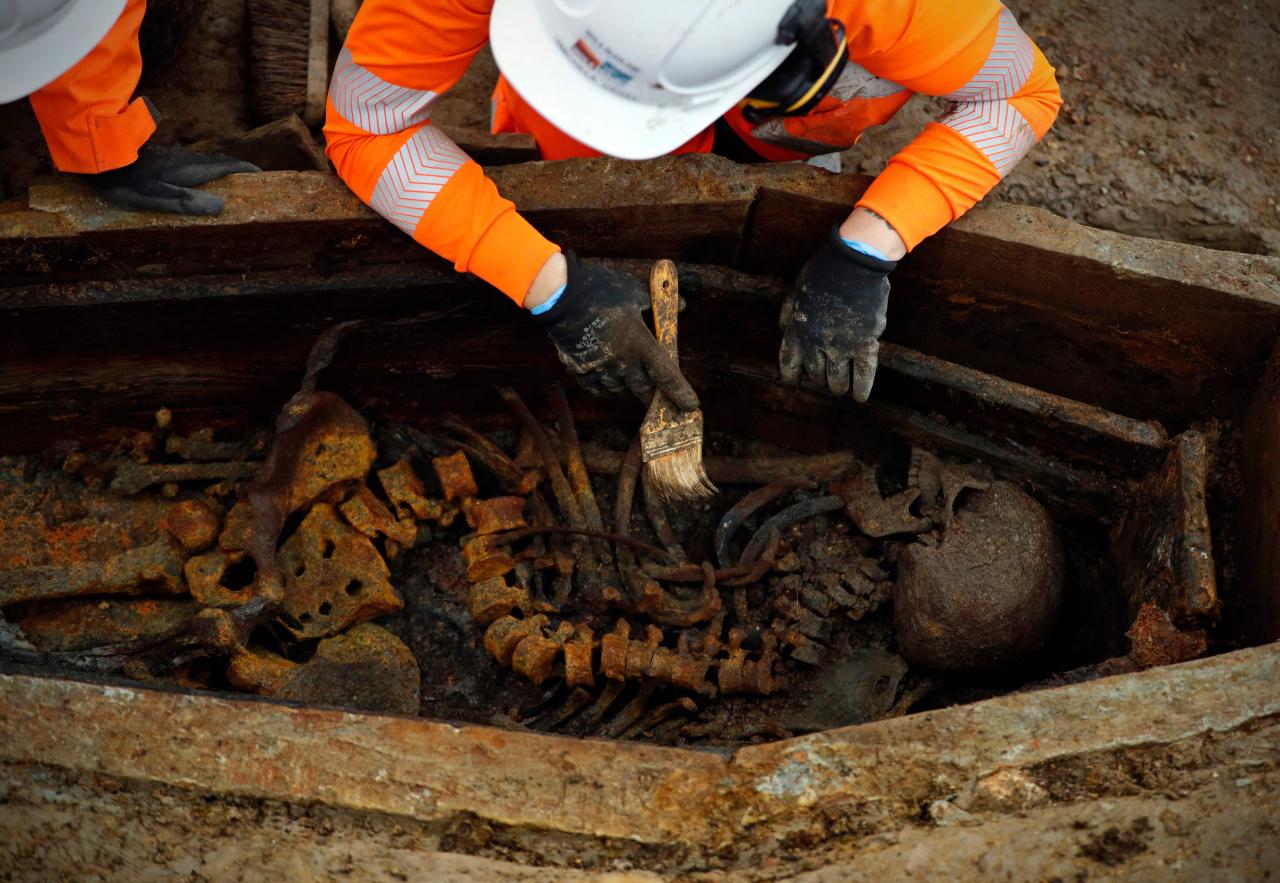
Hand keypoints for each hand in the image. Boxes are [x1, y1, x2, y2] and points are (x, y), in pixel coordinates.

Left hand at [82, 141, 258, 215]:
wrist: (95, 153)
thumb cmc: (125, 179)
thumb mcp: (156, 196)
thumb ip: (187, 202)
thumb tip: (221, 206)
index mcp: (187, 168)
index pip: (223, 165)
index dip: (243, 169)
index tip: (259, 173)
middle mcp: (182, 158)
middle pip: (213, 163)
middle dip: (230, 170)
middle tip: (243, 181)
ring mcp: (168, 155)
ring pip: (197, 162)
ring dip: (211, 170)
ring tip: (219, 184)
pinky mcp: (155, 155)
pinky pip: (183, 163)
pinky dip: (194, 170)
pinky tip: (187, 179)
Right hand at [534, 252, 698, 409]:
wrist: (561, 295)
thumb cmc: (601, 290)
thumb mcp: (634, 292)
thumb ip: (658, 305)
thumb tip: (682, 304)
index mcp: (641, 344)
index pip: (667, 376)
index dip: (680, 393)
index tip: (690, 405)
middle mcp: (623, 362)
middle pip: (644, 390)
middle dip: (655, 397)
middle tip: (661, 402)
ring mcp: (601, 369)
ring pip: (621, 390)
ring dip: (630, 388)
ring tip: (632, 383)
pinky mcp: (581, 371)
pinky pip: (598, 389)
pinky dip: (607, 387)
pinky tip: (609, 379)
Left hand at [779, 227, 896, 401]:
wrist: (853, 263)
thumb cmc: (824, 270)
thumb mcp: (796, 288)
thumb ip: (788, 311)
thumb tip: (781, 329)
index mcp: (797, 329)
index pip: (789, 361)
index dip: (791, 375)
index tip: (793, 382)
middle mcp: (816, 342)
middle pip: (814, 373)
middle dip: (817, 378)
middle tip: (823, 379)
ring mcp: (841, 346)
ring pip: (836, 378)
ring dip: (837, 386)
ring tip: (839, 388)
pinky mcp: (865, 344)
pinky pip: (863, 373)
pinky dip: (862, 388)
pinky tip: (859, 398)